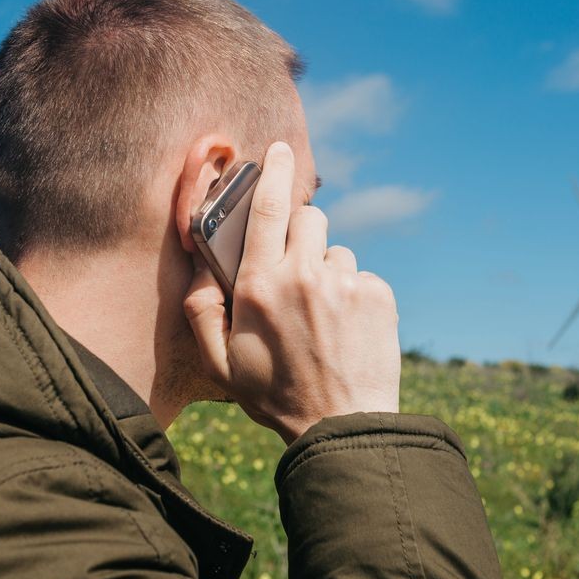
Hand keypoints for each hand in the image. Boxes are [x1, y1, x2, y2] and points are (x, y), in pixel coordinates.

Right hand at [184, 142, 400, 443]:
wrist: (342, 428)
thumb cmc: (274, 397)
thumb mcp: (220, 364)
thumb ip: (201, 311)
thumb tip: (199, 268)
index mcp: (260, 285)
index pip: (269, 207)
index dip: (274, 170)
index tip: (279, 150)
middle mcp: (304, 275)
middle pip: (309, 217)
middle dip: (301, 234)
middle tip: (295, 272)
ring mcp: (346, 283)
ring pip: (337, 251)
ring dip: (328, 271)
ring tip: (324, 317)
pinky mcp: (379, 296)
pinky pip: (363, 277)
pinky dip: (355, 295)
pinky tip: (348, 331)